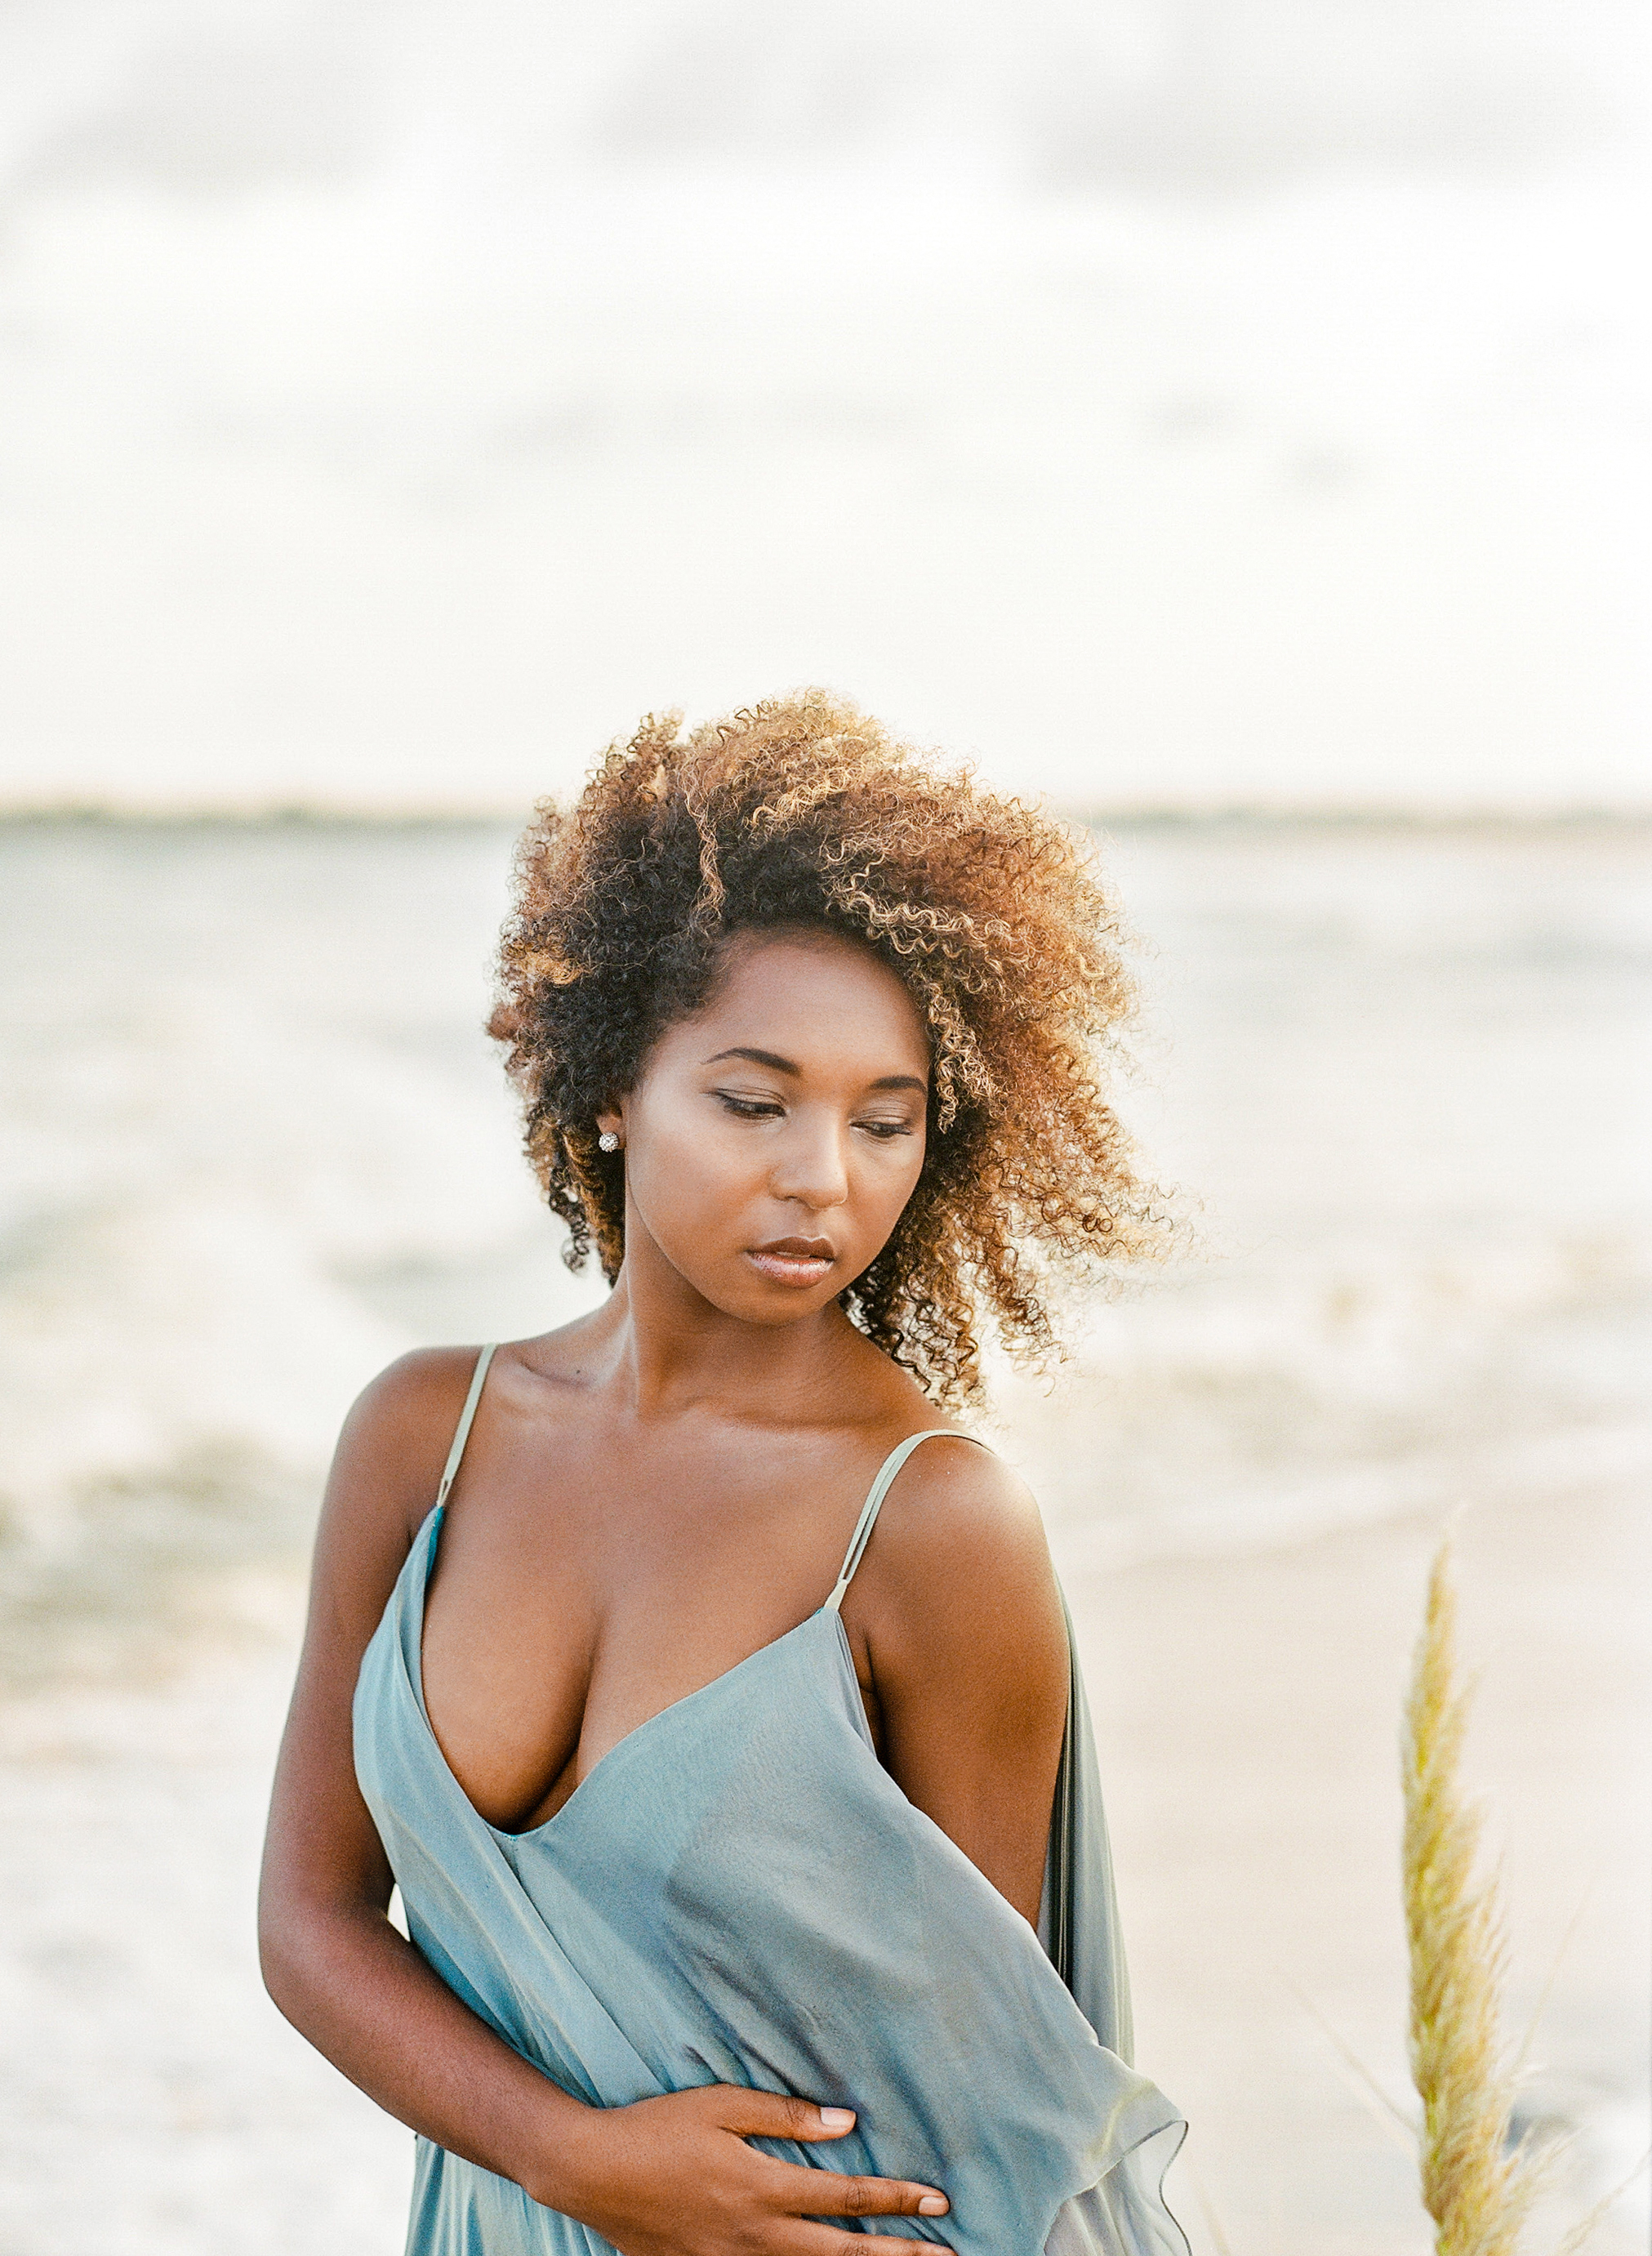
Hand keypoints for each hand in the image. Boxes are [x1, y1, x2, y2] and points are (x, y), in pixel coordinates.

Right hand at [550, 2084, 950, 2253]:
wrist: (591, 2173)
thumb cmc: (658, 2128)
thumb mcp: (721, 2105)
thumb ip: (784, 2115)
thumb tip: (846, 2123)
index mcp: (762, 2188)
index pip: (846, 2198)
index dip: (895, 2199)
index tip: (937, 2200)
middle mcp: (755, 2236)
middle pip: (841, 2254)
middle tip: (947, 2254)